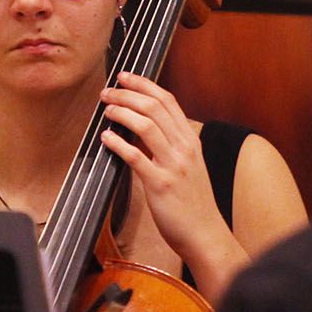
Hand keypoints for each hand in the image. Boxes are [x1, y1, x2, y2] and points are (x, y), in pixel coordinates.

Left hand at [100, 73, 234, 266]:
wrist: (205, 233)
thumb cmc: (193, 203)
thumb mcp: (190, 166)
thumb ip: (173, 146)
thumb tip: (148, 129)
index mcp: (191, 141)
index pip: (169, 100)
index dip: (145, 85)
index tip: (126, 77)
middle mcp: (184, 148)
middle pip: (155, 107)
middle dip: (127, 94)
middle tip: (108, 92)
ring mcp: (174, 166)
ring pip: (146, 125)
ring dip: (122, 112)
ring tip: (106, 110)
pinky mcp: (160, 184)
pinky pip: (136, 157)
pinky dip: (118, 143)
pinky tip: (106, 138)